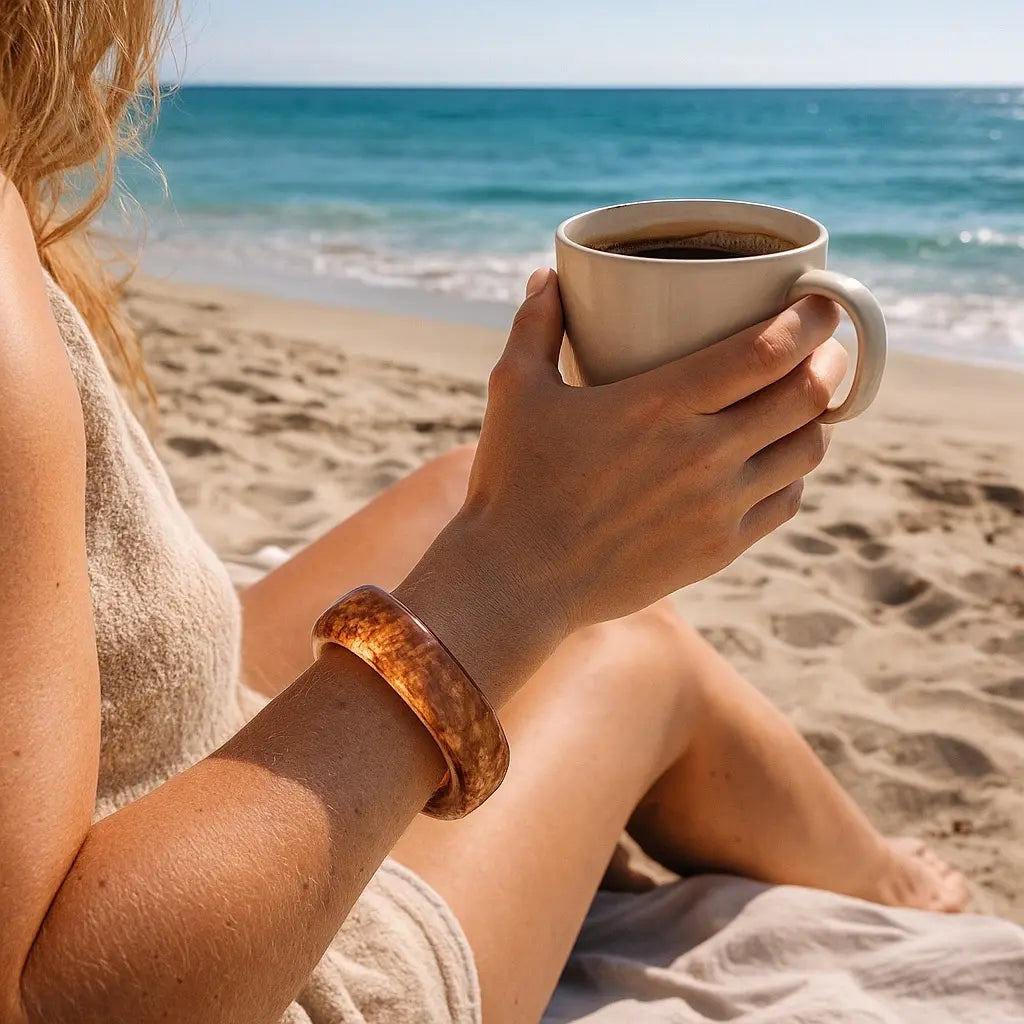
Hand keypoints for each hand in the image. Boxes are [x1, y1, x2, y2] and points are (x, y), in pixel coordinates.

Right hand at [396, 268, 844, 702]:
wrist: (518, 581)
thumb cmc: (512, 481)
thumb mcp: (513, 390)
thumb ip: (535, 324)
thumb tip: (548, 275)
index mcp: (659, 405)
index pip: (765, 350)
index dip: (810, 319)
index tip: (822, 300)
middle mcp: (702, 455)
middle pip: (805, 397)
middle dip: (831, 361)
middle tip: (826, 345)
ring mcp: (717, 507)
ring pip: (806, 452)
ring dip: (819, 418)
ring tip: (807, 400)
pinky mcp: (719, 549)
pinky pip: (785, 502)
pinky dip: (794, 473)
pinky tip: (779, 459)